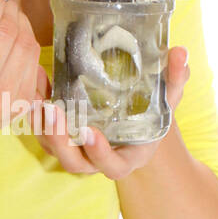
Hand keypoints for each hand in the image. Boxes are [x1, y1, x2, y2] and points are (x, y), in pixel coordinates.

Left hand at [36, 46, 190, 176]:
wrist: (134, 115)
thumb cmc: (153, 111)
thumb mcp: (167, 96)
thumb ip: (175, 78)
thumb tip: (180, 52)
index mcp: (127, 156)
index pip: (112, 166)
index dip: (100, 154)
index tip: (90, 133)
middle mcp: (98, 159)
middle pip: (74, 162)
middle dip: (60, 140)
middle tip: (53, 111)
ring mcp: (77, 150)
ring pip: (53, 148)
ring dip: (42, 126)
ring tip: (37, 98)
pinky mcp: (61, 136)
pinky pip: (43, 129)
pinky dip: (36, 109)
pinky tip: (38, 79)